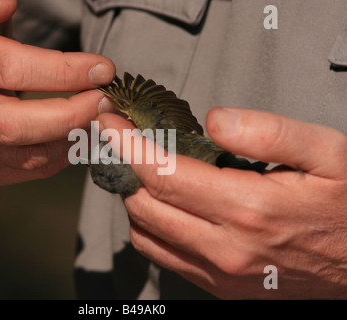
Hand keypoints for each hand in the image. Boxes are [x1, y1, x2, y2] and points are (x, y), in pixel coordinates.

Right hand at [0, 0, 114, 184]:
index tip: (103, 70)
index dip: (64, 72)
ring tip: (97, 119)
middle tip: (105, 102)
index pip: (10, 68)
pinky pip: (18, 173)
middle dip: (72, 116)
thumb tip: (6, 3)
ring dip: (71, 140)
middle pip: (15, 125)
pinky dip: (55, 160)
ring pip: (22, 157)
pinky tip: (74, 139)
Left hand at [97, 107, 346, 298]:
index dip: (128, 145)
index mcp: (248, 208)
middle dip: (125, 168)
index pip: (162, 174)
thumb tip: (215, 121)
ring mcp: (220, 273)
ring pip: (146, 234)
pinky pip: (163, 257)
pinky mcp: (221, 287)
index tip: (111, 124)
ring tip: (144, 170)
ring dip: (135, 198)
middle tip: (124, 142)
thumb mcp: (327, 152)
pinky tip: (163, 205)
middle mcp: (225, 247)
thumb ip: (268, 131)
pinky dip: (150, 227)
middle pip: (145, 204)